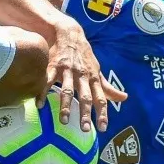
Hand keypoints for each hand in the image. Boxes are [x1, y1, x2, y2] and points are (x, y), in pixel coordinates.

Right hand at [36, 18, 127, 132]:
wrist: (69, 33)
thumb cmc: (84, 56)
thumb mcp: (98, 71)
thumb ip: (108, 87)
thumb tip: (124, 98)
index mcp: (94, 78)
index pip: (101, 98)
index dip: (102, 113)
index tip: (103, 128)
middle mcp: (82, 75)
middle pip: (85, 96)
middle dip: (85, 113)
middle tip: (84, 129)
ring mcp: (68, 71)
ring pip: (67, 90)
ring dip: (66, 106)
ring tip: (64, 121)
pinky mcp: (53, 66)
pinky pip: (48, 81)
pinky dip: (43, 93)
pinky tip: (39, 105)